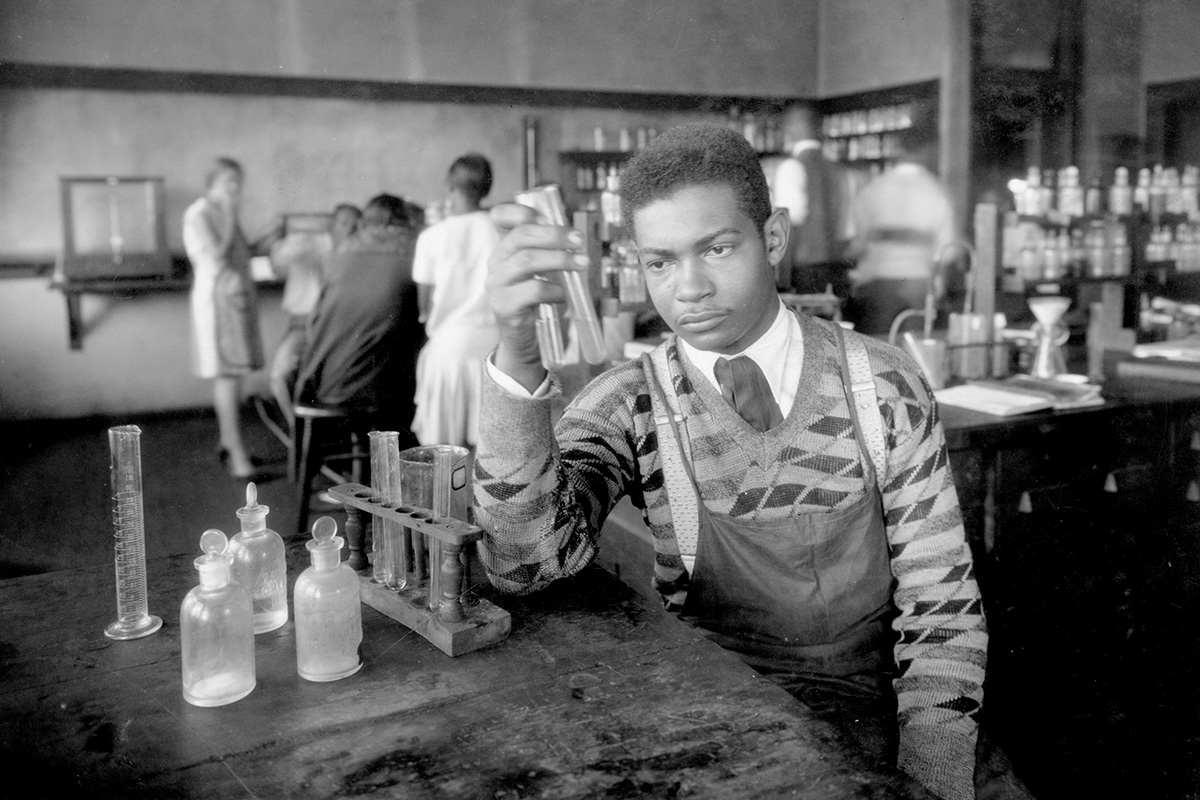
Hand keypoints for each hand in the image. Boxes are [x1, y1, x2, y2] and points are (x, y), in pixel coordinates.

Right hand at [487, 203, 588, 390]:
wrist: (523, 340)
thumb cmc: (536, 301)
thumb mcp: (540, 271)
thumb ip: (548, 250)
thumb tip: (573, 233)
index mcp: (504, 249)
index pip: (500, 217)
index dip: (520, 211)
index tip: (545, 215)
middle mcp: (495, 263)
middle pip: (521, 236)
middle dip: (554, 234)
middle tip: (578, 239)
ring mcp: (497, 285)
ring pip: (527, 260)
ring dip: (559, 259)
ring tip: (581, 263)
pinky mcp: (504, 306)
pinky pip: (533, 291)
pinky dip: (555, 291)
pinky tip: (563, 297)